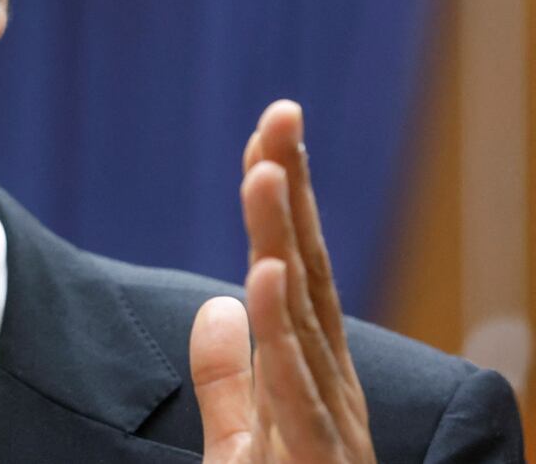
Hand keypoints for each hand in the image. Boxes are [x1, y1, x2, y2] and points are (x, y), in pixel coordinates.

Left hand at [189, 100, 374, 462]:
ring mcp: (330, 428)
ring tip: (265, 174)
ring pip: (303, 323)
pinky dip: (279, 339)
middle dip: (292, 194)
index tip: (269, 133)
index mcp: (313, 377)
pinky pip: (294, 396)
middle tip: (280, 114)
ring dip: (282, 243)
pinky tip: (262, 284)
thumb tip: (214, 304)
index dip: (282, 203)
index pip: (294, 271)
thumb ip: (229, 381)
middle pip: (306, 275)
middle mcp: (332, 390)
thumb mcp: (242, 447)